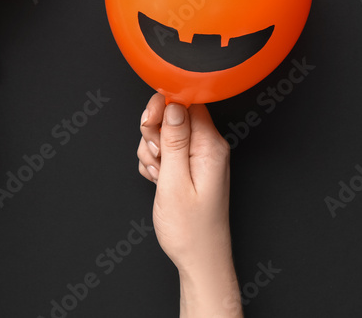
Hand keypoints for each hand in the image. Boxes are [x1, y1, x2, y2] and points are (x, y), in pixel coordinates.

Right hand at [138, 94, 241, 315]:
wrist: (198, 258)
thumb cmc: (190, 229)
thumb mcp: (175, 181)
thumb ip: (174, 140)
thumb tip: (173, 104)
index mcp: (211, 146)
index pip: (188, 103)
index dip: (165, 108)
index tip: (150, 123)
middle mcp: (209, 147)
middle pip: (175, 116)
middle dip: (155, 133)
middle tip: (156, 157)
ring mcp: (199, 158)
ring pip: (166, 135)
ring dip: (153, 152)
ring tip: (159, 175)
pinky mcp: (189, 168)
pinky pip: (166, 152)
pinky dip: (156, 164)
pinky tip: (158, 180)